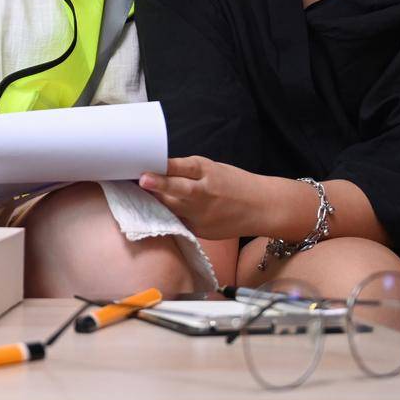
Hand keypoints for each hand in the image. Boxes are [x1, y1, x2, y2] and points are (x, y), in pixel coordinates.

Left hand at [138, 156, 278, 239]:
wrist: (262, 207)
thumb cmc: (234, 183)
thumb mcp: (213, 169)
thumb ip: (186, 171)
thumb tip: (156, 169)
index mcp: (207, 172)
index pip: (182, 170)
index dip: (163, 172)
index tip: (145, 174)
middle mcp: (204, 194)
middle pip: (175, 191)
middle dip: (155, 188)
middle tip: (138, 183)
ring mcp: (201, 215)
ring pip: (172, 208)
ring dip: (154, 202)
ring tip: (137, 195)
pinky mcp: (200, 230)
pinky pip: (178, 222)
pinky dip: (166, 216)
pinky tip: (153, 212)